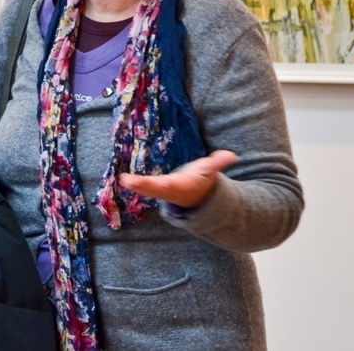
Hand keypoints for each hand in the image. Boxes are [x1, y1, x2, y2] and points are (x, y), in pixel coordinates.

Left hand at [118, 150, 237, 208]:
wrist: (196, 197)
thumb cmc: (200, 180)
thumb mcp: (208, 172)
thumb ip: (218, 163)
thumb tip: (231, 155)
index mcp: (180, 186)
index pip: (169, 184)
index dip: (163, 182)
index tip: (159, 181)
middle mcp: (168, 190)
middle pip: (154, 188)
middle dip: (142, 185)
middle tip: (127, 181)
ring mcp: (159, 190)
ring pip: (146, 189)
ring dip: (135, 185)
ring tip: (123, 180)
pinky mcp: (154, 188)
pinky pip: (142, 186)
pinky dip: (133, 184)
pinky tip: (122, 179)